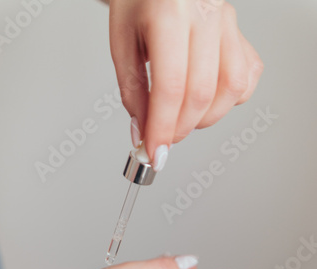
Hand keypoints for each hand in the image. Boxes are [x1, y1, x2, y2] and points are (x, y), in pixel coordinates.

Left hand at [109, 0, 263, 168]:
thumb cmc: (139, 2)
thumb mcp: (122, 43)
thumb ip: (133, 91)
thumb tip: (144, 132)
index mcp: (169, 11)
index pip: (171, 86)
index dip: (162, 129)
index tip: (154, 153)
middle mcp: (205, 14)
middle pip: (201, 94)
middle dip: (179, 129)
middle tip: (162, 139)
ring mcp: (229, 23)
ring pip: (231, 90)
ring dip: (205, 118)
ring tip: (182, 116)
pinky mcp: (241, 34)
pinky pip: (246, 79)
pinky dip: (228, 101)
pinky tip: (207, 99)